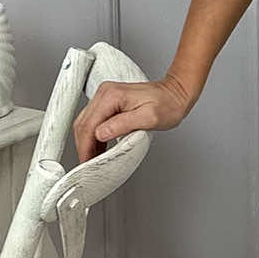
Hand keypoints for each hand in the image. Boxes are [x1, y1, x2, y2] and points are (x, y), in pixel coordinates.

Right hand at [73, 74, 194, 165]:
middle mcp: (105, 93)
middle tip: (88, 164)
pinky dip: (93, 136)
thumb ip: (123, 124)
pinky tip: (98, 147)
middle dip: (83, 146)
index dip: (86, 147)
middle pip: (83, 123)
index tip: (87, 162)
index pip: (89, 125)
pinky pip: (94, 120)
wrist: (175, 94)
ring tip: (93, 159)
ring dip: (87, 142)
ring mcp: (106, 96)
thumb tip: (101, 133)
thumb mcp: (149, 117)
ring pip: (86, 122)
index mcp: (112, 96)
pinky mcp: (109, 101)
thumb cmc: (168, 104)